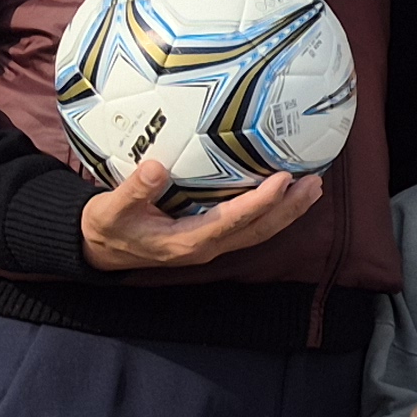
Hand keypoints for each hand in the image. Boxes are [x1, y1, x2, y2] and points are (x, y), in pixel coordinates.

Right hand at [80, 159, 318, 271]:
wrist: (101, 249)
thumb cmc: (106, 227)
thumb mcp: (110, 209)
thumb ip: (133, 190)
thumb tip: (156, 167)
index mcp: (186, 242)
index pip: (233, 221)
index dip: (260, 202)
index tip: (283, 179)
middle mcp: (206, 246)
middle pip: (258, 230)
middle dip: (289, 209)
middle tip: (315, 183)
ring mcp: (211, 244)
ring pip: (259, 230)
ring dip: (288, 211)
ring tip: (313, 186)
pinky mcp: (211, 237)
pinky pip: (249, 226)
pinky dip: (271, 210)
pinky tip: (284, 192)